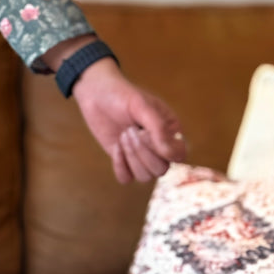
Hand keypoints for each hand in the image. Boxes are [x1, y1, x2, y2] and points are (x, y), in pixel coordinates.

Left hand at [70, 58, 186, 183]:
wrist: (96, 94)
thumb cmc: (122, 96)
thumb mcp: (142, 106)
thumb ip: (158, 128)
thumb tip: (171, 154)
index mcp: (170, 131)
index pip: (178, 155)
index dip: (161, 148)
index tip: (144, 131)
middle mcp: (159, 147)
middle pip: (160, 169)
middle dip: (141, 152)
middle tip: (128, 130)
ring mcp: (141, 155)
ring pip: (145, 177)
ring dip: (131, 157)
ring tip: (122, 135)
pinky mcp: (123, 161)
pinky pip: (126, 179)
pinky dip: (120, 166)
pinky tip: (115, 147)